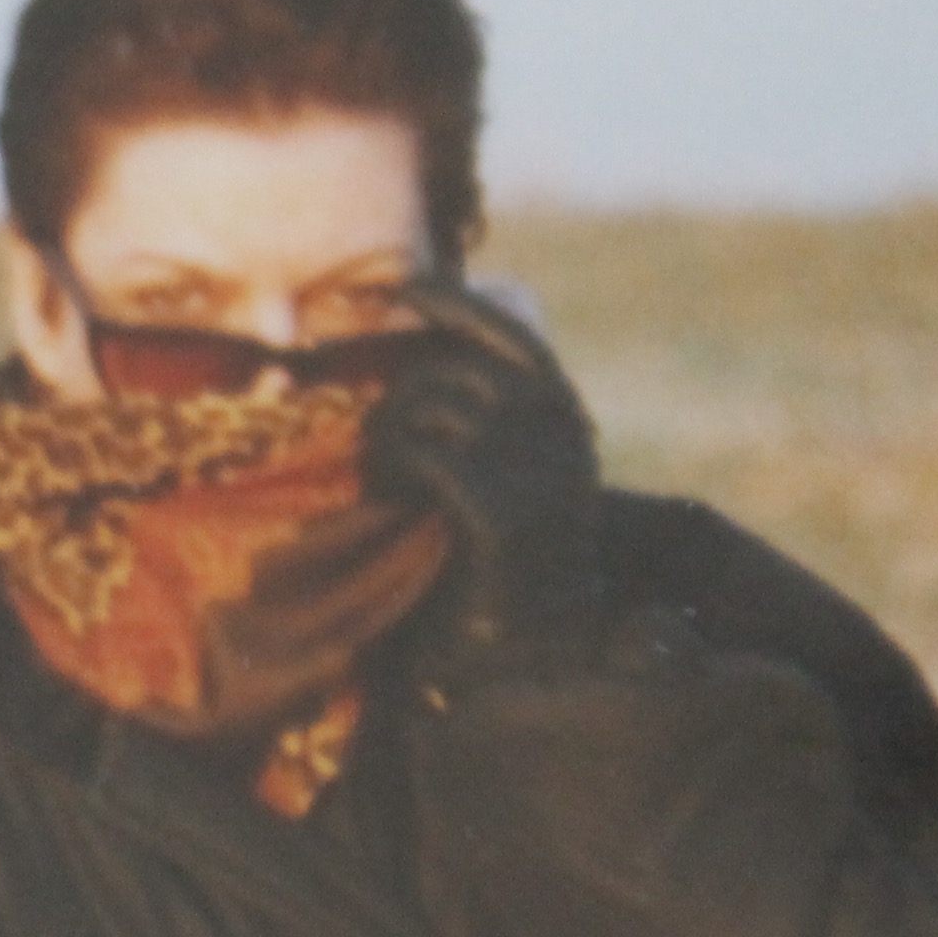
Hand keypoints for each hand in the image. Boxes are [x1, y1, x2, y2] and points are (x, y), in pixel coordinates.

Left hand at [366, 280, 603, 671]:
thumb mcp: (505, 471)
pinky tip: (389, 499)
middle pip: (447, 371)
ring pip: (425, 407)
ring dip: (385, 437)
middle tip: (375, 442)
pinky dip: (391, 469)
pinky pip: (419, 454)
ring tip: (382, 477)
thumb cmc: (499, 556)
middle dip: (395, 398)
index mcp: (562, 413)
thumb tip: (422, 359)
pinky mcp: (500, 505)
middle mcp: (557, 427)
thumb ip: (483, 416)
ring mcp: (532, 465)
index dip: (452, 305)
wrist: (527, 645)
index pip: (506, 332)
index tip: (398, 291)